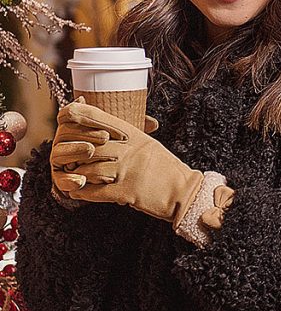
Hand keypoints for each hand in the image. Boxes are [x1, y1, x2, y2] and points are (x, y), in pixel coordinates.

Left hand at [50, 101, 203, 226]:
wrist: (185, 192)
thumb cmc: (167, 169)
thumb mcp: (149, 145)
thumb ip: (128, 138)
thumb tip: (102, 134)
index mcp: (136, 136)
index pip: (100, 118)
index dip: (79, 116)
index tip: (65, 116)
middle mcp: (131, 150)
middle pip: (90, 147)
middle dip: (75, 154)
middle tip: (69, 159)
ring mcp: (128, 171)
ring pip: (90, 170)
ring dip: (79, 177)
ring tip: (74, 178)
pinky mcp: (127, 192)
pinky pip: (95, 193)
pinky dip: (83, 194)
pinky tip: (79, 194)